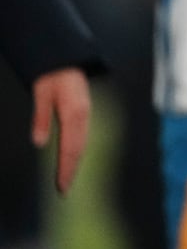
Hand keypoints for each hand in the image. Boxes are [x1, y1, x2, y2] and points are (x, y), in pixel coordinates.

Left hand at [32, 68, 90, 194]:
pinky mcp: (83, 113)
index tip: (61, 186)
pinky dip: (76, 151)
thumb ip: (41, 118)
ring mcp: (85, 114)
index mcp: (74, 113)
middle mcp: (83, 116)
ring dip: (74, 162)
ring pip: (81, 144)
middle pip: (78, 149)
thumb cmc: (52, 75)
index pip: (70, 148)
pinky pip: (81, 136)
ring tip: (66, 178)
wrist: (66, 59)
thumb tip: (39, 142)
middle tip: (62, 190)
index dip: (66, 168)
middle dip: (70, 169)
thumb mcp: (42, 94)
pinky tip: (71, 158)